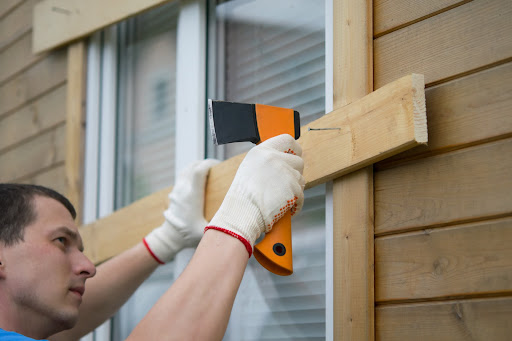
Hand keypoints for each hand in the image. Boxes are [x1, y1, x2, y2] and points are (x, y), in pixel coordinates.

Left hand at [144, 159, 219, 262]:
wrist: (170, 236)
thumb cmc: (188, 234)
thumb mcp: (206, 230)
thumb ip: (221, 225)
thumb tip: (239, 219)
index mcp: (192, 195)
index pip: (199, 170)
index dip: (209, 163)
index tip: (219, 166)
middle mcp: (183, 189)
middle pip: (193, 166)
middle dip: (206, 163)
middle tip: (216, 168)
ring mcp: (177, 189)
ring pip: (187, 168)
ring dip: (198, 166)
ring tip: (208, 170)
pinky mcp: (175, 191)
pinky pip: (183, 174)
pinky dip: (191, 172)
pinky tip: (199, 179)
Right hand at [205, 134, 304, 256]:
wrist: (243, 213)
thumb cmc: (243, 197)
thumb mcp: (250, 169)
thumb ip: (267, 162)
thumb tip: (283, 161)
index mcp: (262, 151)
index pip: (287, 140)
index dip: (294, 149)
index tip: (295, 156)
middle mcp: (274, 158)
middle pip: (298, 161)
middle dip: (295, 174)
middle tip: (285, 185)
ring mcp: (285, 172)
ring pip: (301, 180)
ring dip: (294, 190)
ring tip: (279, 199)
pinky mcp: (293, 188)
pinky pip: (301, 195)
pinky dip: (295, 204)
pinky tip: (283, 208)